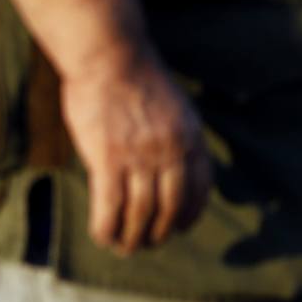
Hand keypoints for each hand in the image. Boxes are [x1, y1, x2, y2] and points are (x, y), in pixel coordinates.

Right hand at [60, 49, 211, 254]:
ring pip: (140, 213)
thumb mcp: (172, 104)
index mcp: (190, 136)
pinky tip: (102, 236)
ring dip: (132, 237)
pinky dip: (106, 227)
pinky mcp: (107, 159)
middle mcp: (170, 150)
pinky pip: (110, 206)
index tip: (179, 227)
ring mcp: (139, 156)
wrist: (107, 53)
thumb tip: (168, 163)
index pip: (199, 187)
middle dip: (159, 233)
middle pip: (170, 207)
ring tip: (123, 247)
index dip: (190, 213)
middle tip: (146, 244)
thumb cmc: (132, 74)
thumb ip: (174, 134)